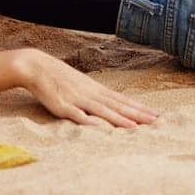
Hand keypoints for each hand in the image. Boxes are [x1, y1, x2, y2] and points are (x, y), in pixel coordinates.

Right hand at [15, 49, 160, 128]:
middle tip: (156, 121)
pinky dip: (88, 120)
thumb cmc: (59, 78)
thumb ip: (94, 97)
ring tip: (135, 127)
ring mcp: (78, 100)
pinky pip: (76, 115)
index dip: (140, 108)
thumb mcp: (81, 85)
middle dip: (138, 115)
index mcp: (96, 90)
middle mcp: (91, 94)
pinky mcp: (62, 106)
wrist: (37, 67)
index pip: (123, 100)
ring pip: (102, 111)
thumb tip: (110, 105)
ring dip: (119, 119)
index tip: (157, 115)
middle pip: (118, 106)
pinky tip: (98, 126)